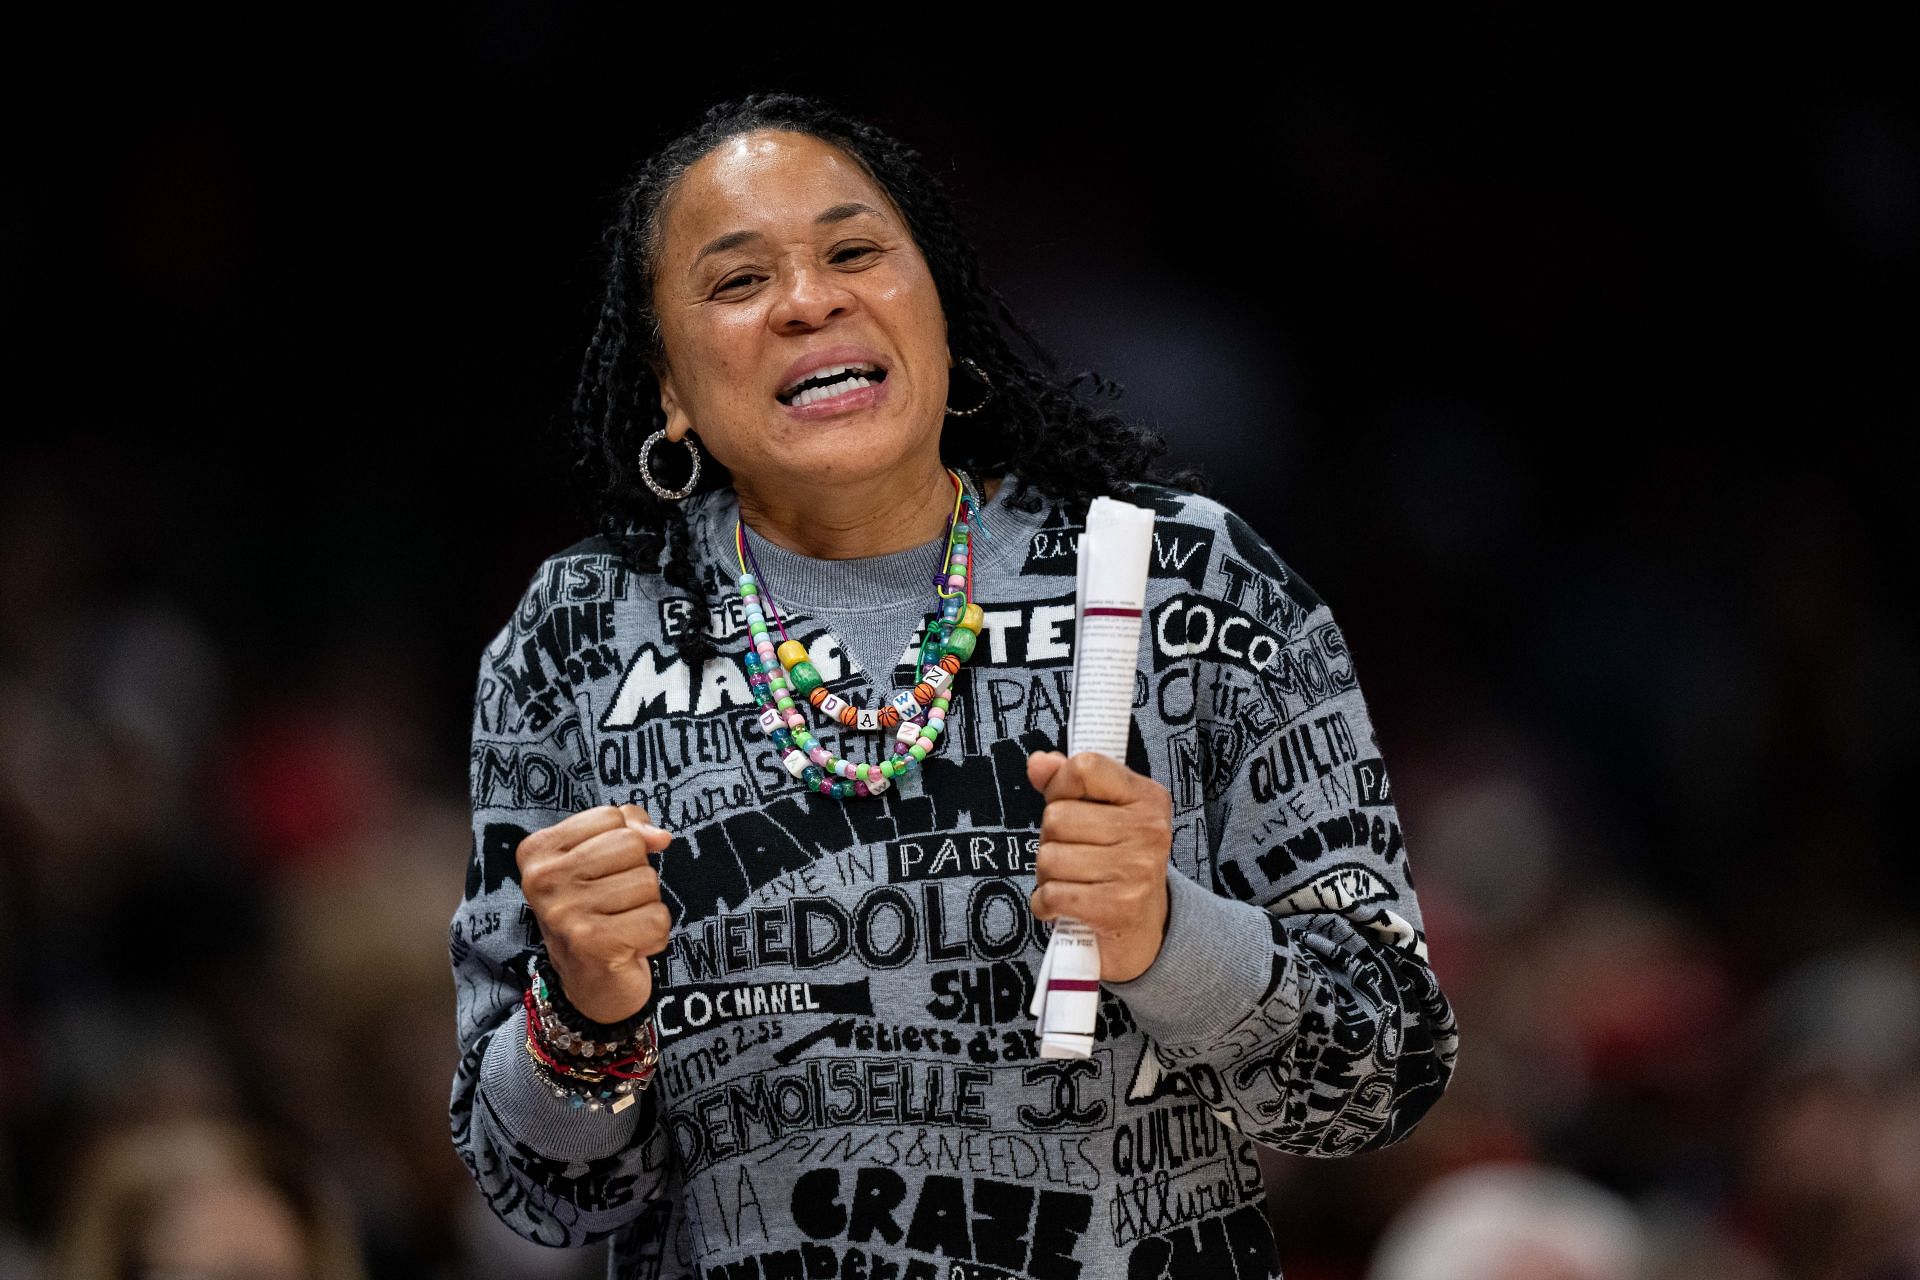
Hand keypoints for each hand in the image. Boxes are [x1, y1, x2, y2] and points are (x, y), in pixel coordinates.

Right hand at [516, 803, 673, 1022]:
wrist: (590, 983)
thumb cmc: (598, 910)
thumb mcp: (600, 858)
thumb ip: (627, 828)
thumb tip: (659, 837)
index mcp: (537, 851)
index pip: (610, 817)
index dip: (623, 843)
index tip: (603, 874)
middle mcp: (542, 880)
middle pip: (630, 844)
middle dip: (636, 874)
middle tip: (614, 903)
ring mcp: (564, 913)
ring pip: (647, 882)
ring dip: (646, 906)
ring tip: (620, 925)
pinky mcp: (593, 943)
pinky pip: (657, 918)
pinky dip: (654, 935)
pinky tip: (629, 947)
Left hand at [1026, 751, 1173, 982]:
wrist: (1147, 929)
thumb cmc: (1118, 863)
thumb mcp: (1104, 814)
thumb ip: (1068, 783)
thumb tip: (1038, 762)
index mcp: (1147, 797)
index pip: (1084, 767)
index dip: (1060, 786)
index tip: (1067, 805)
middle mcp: (1148, 830)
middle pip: (1057, 816)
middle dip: (1051, 839)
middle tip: (1072, 855)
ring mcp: (1135, 870)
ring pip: (1049, 857)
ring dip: (1048, 874)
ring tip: (1071, 881)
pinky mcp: (1117, 909)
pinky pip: (1051, 894)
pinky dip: (1045, 904)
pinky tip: (1062, 906)